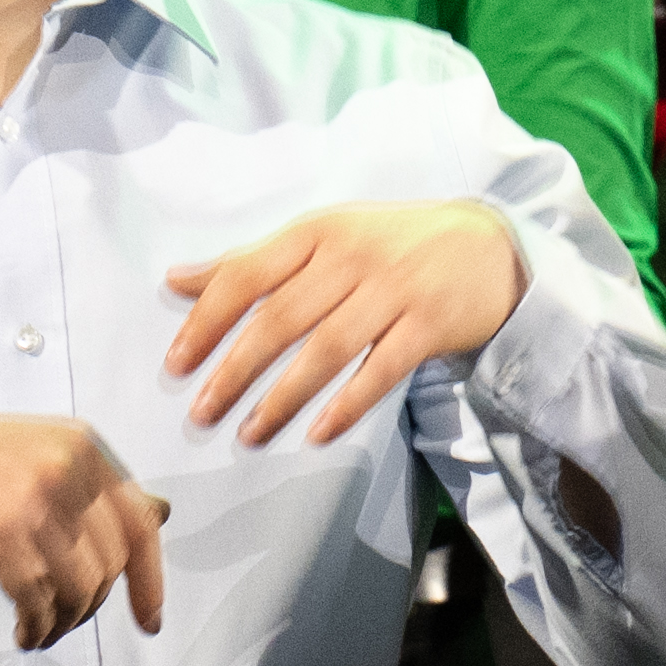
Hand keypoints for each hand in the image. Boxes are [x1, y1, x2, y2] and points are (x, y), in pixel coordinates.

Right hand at [0, 411, 172, 650]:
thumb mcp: (34, 460)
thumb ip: (93, 487)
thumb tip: (161, 514)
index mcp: (81, 443)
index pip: (140, 521)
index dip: (151, 580)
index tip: (149, 620)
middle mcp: (66, 464)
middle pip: (112, 562)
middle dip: (94, 606)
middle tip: (65, 622)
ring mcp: (34, 497)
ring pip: (82, 588)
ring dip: (64, 623)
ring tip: (40, 631)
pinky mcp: (0, 533)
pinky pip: (40, 601)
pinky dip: (36, 629)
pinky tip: (23, 634)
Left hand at [160, 201, 532, 448]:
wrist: (489, 247)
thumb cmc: (390, 245)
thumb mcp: (323, 238)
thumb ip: (253, 261)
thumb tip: (176, 281)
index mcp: (318, 231)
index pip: (249, 274)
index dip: (208, 320)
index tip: (177, 363)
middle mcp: (353, 256)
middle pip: (281, 319)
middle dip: (235, 371)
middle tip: (202, 413)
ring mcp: (394, 290)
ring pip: (326, 350)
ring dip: (282, 398)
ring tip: (247, 434)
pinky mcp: (429, 325)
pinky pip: (380, 372)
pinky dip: (346, 405)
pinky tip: (314, 435)